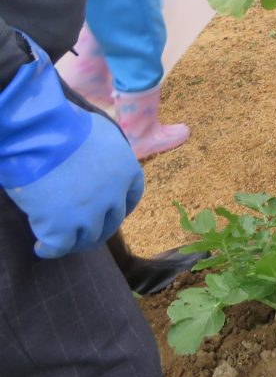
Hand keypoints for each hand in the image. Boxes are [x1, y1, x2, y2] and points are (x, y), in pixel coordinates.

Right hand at [0, 34, 143, 258]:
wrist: (42, 136)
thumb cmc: (68, 126)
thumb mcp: (103, 132)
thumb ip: (108, 150)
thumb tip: (101, 155)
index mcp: (127, 172)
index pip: (132, 196)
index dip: (122, 206)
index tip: (111, 211)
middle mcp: (113, 197)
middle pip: (112, 222)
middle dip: (100, 228)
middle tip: (86, 232)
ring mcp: (88, 215)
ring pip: (88, 238)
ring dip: (76, 241)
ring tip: (63, 240)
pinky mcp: (61, 228)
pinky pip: (59, 247)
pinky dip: (50, 250)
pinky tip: (42, 247)